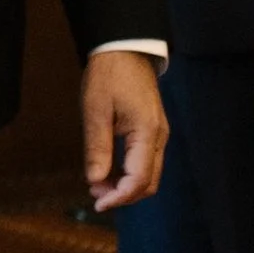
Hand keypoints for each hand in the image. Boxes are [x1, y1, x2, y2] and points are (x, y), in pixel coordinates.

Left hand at [82, 50, 167, 213]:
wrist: (125, 49)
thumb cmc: (110, 75)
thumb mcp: (96, 111)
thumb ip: (97, 148)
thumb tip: (95, 181)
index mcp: (147, 133)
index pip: (138, 180)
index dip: (118, 197)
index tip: (97, 203)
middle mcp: (159, 137)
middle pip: (148, 183)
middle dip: (122, 195)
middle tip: (94, 195)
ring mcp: (158, 134)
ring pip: (148, 175)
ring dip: (125, 186)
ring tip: (98, 184)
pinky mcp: (152, 131)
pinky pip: (145, 162)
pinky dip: (128, 174)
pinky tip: (108, 172)